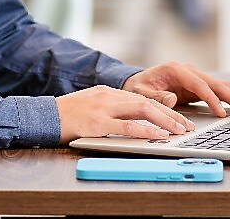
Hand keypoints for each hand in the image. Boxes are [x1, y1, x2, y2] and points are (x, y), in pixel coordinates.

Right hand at [55, 85, 196, 141]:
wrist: (43, 116)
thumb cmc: (66, 115)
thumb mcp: (91, 106)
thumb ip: (110, 110)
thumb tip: (131, 121)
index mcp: (109, 92)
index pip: (143, 99)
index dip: (164, 109)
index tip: (179, 119)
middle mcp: (109, 96)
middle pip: (148, 102)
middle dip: (171, 114)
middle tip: (186, 126)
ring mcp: (104, 108)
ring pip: (143, 110)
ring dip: (165, 121)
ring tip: (180, 131)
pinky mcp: (97, 123)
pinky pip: (127, 126)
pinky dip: (146, 131)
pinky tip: (159, 136)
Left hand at [121, 61, 229, 117]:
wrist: (136, 82)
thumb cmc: (137, 87)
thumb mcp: (140, 93)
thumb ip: (155, 97)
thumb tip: (172, 99)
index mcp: (176, 69)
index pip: (199, 85)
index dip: (212, 99)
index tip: (222, 114)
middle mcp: (190, 70)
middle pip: (217, 84)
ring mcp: (196, 77)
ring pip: (223, 87)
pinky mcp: (200, 86)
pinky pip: (220, 93)